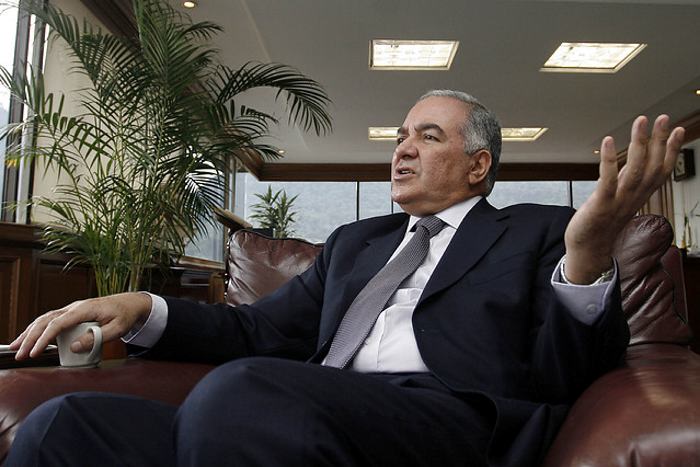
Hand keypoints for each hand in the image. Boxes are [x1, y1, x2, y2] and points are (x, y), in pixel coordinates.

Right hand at [10, 292, 151, 359]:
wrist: (130, 303)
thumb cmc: (125, 315)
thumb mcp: (117, 329)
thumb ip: (96, 338)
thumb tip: (74, 346)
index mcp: (84, 309)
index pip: (58, 323)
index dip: (44, 338)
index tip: (34, 352)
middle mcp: (74, 307)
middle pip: (45, 320)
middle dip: (29, 337)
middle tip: (18, 353)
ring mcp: (72, 310)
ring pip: (44, 319)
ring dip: (29, 333)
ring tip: (16, 347)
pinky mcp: (72, 314)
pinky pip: (51, 321)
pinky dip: (38, 329)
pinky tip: (30, 340)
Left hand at [564, 115, 684, 283]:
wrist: (588, 250)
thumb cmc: (601, 223)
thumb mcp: (619, 198)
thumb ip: (628, 179)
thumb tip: (637, 158)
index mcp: (640, 196)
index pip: (662, 170)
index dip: (672, 150)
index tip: (679, 129)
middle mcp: (633, 197)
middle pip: (653, 166)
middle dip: (660, 141)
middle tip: (664, 118)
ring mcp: (618, 201)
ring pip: (635, 170)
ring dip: (639, 144)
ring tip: (641, 122)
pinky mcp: (600, 205)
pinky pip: (608, 180)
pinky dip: (610, 160)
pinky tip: (610, 140)